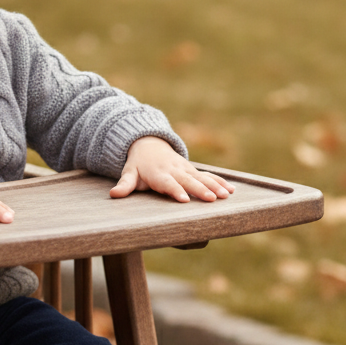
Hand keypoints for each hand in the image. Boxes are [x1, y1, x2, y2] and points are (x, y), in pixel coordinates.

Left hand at [110, 136, 233, 202]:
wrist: (149, 145)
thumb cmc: (138, 166)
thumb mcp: (128, 174)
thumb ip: (124, 185)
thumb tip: (113, 194)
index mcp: (158, 174)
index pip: (168, 183)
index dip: (176, 191)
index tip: (185, 199)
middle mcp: (174, 171)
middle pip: (188, 181)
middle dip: (200, 190)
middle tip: (212, 199)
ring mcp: (185, 169)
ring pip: (202, 178)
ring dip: (215, 186)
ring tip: (226, 195)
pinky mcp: (192, 170)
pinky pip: (208, 175)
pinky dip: (220, 181)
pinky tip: (231, 190)